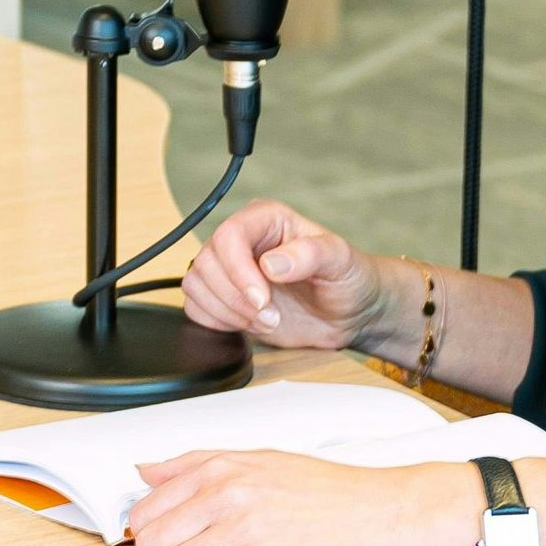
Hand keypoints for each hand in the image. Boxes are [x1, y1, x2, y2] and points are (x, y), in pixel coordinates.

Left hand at [126, 451, 468, 545]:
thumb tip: (144, 471)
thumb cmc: (334, 494)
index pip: (144, 510)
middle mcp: (227, 495)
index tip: (178, 544)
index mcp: (221, 469)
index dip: (154, 537)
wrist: (394, 516)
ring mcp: (246, 531)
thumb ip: (198, 464)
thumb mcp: (264, 461)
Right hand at [180, 202, 396, 350]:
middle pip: (207, 262)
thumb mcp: (341, 261)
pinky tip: (248, 325)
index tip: (262, 299)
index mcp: (265, 220)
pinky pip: (195, 306)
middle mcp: (242, 241)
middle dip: (236, 298)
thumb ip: (310, 254)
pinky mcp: (224, 297)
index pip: (229, 235)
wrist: (350, 313)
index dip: (239, 271)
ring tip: (266, 321)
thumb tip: (270, 264)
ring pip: (196, 284)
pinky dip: (216, 321)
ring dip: (227, 311)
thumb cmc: (349, 279)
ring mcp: (230, 270)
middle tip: (271, 316)